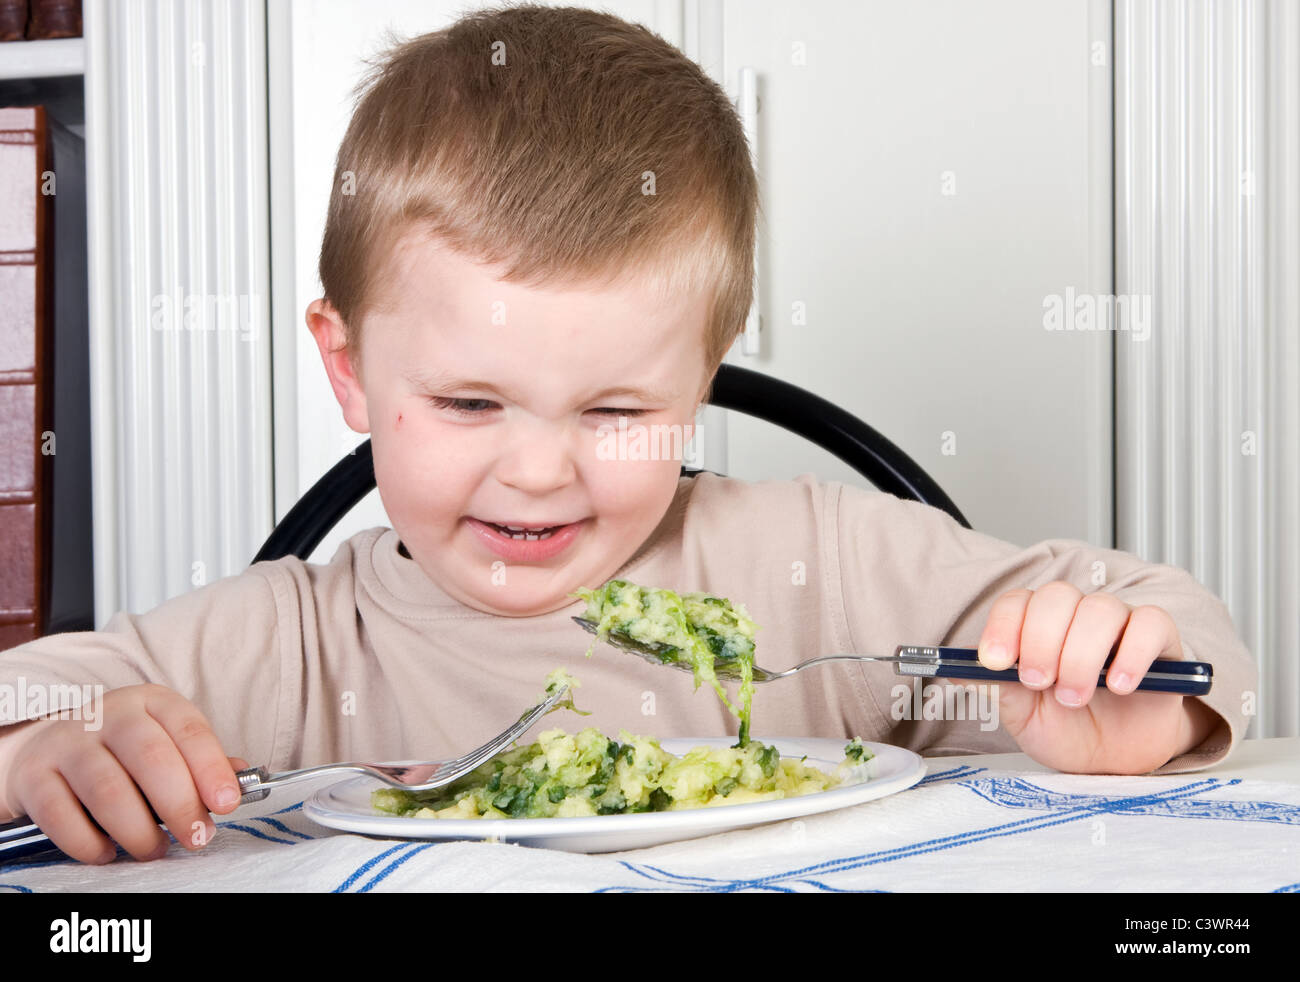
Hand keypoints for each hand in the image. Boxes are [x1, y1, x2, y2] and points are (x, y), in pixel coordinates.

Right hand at [1, 683, 247, 863]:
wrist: (46, 750)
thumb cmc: (123, 753)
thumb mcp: (166, 743)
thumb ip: (201, 763)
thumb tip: (239, 781)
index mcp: (152, 703)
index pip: (189, 730)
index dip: (211, 768)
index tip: (227, 804)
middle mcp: (110, 716)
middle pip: (151, 759)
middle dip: (180, 805)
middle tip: (196, 837)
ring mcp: (68, 743)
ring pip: (108, 791)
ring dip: (137, 831)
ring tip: (154, 850)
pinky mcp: (34, 776)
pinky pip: (62, 816)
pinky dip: (89, 843)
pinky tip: (107, 852)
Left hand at [975, 581, 1195, 773]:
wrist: (1116, 760)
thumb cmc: (1067, 730)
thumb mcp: (1023, 715)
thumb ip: (996, 687)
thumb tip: (953, 670)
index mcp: (1037, 626)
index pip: (1018, 602)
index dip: (1004, 627)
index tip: (995, 662)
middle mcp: (1077, 617)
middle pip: (1057, 596)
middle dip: (1041, 641)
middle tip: (1038, 683)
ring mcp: (1120, 624)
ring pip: (1101, 609)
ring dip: (1081, 655)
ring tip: (1075, 696)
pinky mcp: (1160, 641)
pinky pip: (1151, 623)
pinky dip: (1133, 652)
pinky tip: (1120, 685)